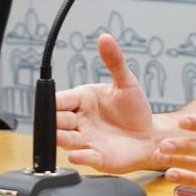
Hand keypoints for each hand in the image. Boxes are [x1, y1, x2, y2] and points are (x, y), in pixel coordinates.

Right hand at [55, 33, 158, 171]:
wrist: (150, 134)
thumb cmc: (135, 109)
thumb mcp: (126, 82)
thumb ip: (114, 61)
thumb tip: (105, 38)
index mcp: (83, 100)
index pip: (60, 99)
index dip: (51, 101)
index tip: (46, 100)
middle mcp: (81, 121)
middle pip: (58, 120)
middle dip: (52, 120)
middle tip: (51, 119)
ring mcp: (87, 140)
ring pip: (66, 139)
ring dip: (60, 138)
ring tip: (57, 135)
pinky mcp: (98, 157)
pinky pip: (85, 157)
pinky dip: (79, 157)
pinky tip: (76, 155)